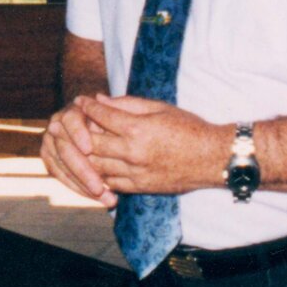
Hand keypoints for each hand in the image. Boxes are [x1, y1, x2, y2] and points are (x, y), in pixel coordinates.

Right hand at [40, 98, 115, 207]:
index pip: (70, 119)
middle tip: (99, 188)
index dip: (77, 133)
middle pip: (64, 148)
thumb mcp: (122, 113)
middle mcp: (57, 126)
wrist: (112, 132)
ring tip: (106, 199)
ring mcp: (51, 144)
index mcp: (73, 110)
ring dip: (82, 185)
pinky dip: (78, 189)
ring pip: (61, 167)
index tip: (88, 148)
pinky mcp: (51, 161)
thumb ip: (113, 108)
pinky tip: (97, 199)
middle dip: (82, 170)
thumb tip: (101, 100)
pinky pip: (62, 177)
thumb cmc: (121, 121)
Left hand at [77, 94, 230, 195]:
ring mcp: (135, 173)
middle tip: (74, 123)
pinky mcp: (139, 187)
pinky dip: (98, 173)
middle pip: (90, 143)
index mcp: (138, 129)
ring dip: (84, 155)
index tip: (80, 101)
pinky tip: (96, 164)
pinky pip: (109, 182)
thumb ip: (127, 104)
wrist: (213, 159)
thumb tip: (100, 98)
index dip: (87, 106)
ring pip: (95, 165)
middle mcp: (132, 152)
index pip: (101, 115)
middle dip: (79, 131)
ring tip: (80, 144)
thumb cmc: (190, 128)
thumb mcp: (160, 108)